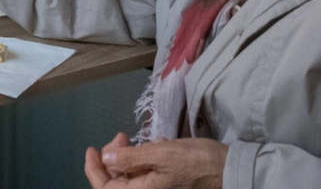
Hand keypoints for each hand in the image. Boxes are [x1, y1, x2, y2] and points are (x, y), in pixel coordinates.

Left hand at [84, 133, 226, 188]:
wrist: (228, 169)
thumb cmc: (195, 162)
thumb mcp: (160, 155)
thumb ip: (130, 158)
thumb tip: (105, 158)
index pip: (106, 187)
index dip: (94, 169)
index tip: (91, 149)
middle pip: (117, 180)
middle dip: (113, 157)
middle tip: (121, 137)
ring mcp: (157, 188)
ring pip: (131, 174)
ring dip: (129, 155)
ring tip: (138, 140)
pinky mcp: (166, 182)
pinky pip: (147, 171)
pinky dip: (146, 157)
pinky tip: (157, 145)